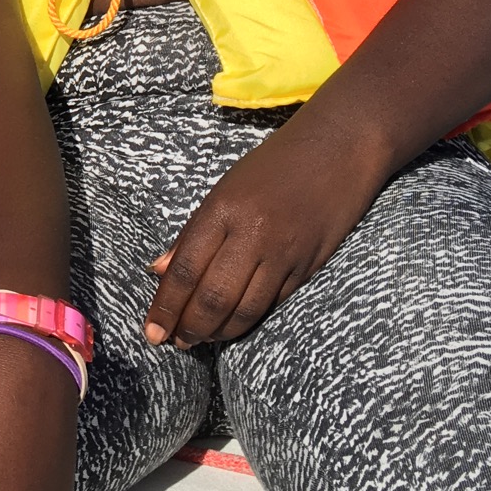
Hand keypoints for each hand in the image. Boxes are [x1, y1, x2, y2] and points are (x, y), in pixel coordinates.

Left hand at [144, 114, 386, 348]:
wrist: (338, 149)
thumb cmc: (272, 166)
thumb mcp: (224, 189)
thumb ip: (192, 233)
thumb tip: (157, 270)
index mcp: (222, 210)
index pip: (185, 270)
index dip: (166, 306)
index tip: (152, 332)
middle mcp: (252, 234)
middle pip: (214, 297)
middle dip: (190, 327)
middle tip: (175, 342)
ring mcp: (284, 253)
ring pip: (246, 309)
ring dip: (219, 332)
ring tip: (201, 340)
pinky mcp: (309, 266)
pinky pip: (273, 303)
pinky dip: (250, 320)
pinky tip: (234, 326)